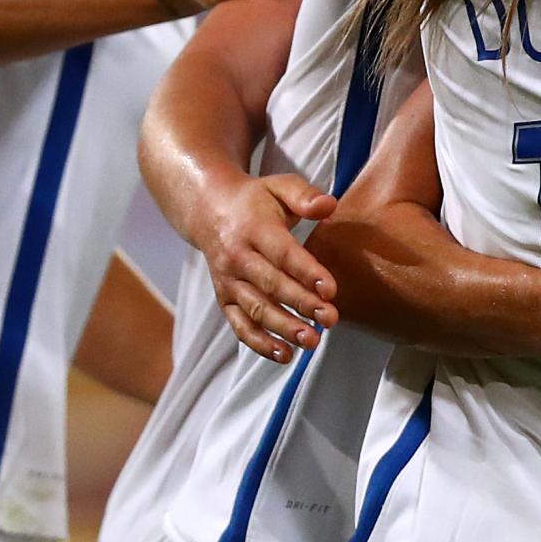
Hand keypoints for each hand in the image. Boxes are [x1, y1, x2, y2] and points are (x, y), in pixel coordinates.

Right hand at [199, 171, 341, 361]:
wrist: (209, 210)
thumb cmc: (256, 201)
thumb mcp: (279, 186)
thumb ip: (304, 195)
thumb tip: (329, 205)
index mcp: (254, 227)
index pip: (282, 253)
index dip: (306, 272)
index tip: (331, 289)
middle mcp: (237, 257)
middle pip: (271, 285)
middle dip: (301, 304)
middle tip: (329, 319)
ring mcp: (228, 281)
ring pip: (255, 309)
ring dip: (283, 328)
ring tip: (311, 341)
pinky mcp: (224, 299)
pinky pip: (240, 325)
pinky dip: (260, 343)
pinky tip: (285, 355)